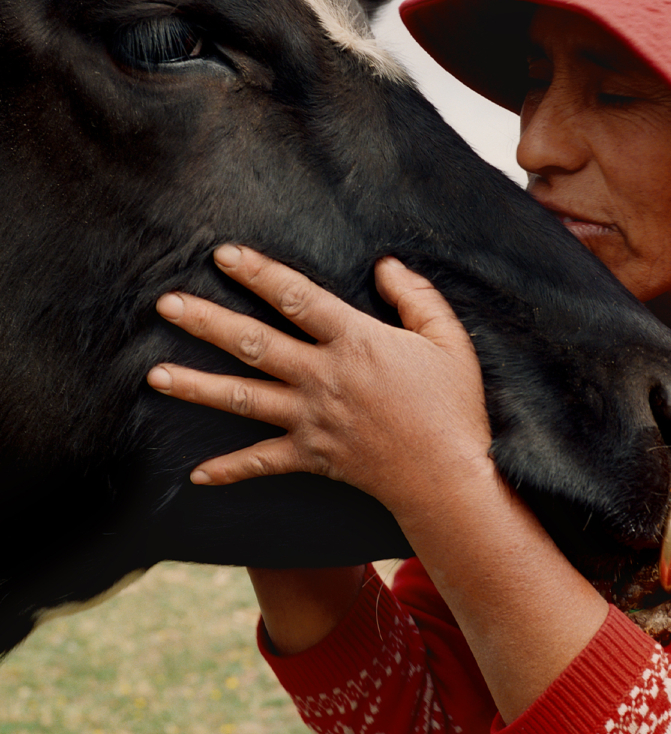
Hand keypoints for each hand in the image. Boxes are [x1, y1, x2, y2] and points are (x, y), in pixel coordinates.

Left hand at [147, 244, 489, 518]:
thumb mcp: (448, 341)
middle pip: (253, 344)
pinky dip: (229, 470)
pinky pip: (262, 463)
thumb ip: (417, 297)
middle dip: (206, 321)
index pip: (297, 298)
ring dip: (197, 386)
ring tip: (155, 374)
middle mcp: (324, 378)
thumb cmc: (453, 407)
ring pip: (243, 399)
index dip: (258, 273)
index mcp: (355, 342)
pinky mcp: (312, 457)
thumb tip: (385, 265)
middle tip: (164, 304)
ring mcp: (312, 420)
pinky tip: (195, 475)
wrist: (447, 478)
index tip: (223, 255)